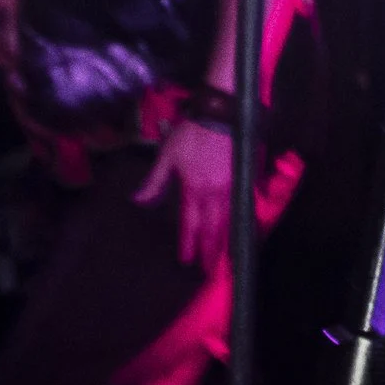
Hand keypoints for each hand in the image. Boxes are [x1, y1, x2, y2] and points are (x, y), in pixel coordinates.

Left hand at [135, 121, 306, 269]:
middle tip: (207, 271)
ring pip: (230, 221)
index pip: (190, 223)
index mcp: (194, 189)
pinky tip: (243, 230)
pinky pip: (244, 206)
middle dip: (209, 251)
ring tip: (224, 259)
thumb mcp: (167, 155)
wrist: (223, 113)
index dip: (188, 244)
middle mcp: (215, 194)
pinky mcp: (246, 178)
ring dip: (226, 241)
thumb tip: (138, 201)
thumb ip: (155, 181)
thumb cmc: (192, 133)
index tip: (186, 261)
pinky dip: (242, 221)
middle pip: (212, 228)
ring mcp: (233, 187)